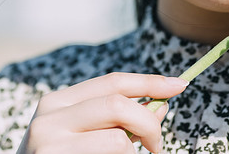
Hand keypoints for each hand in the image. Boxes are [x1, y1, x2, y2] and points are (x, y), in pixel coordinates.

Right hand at [16, 72, 187, 153]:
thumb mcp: (81, 136)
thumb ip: (117, 120)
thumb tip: (161, 104)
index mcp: (56, 103)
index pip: (113, 82)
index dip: (150, 82)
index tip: (179, 85)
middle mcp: (49, 118)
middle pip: (118, 104)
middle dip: (149, 123)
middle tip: (158, 146)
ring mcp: (49, 144)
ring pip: (119, 140)